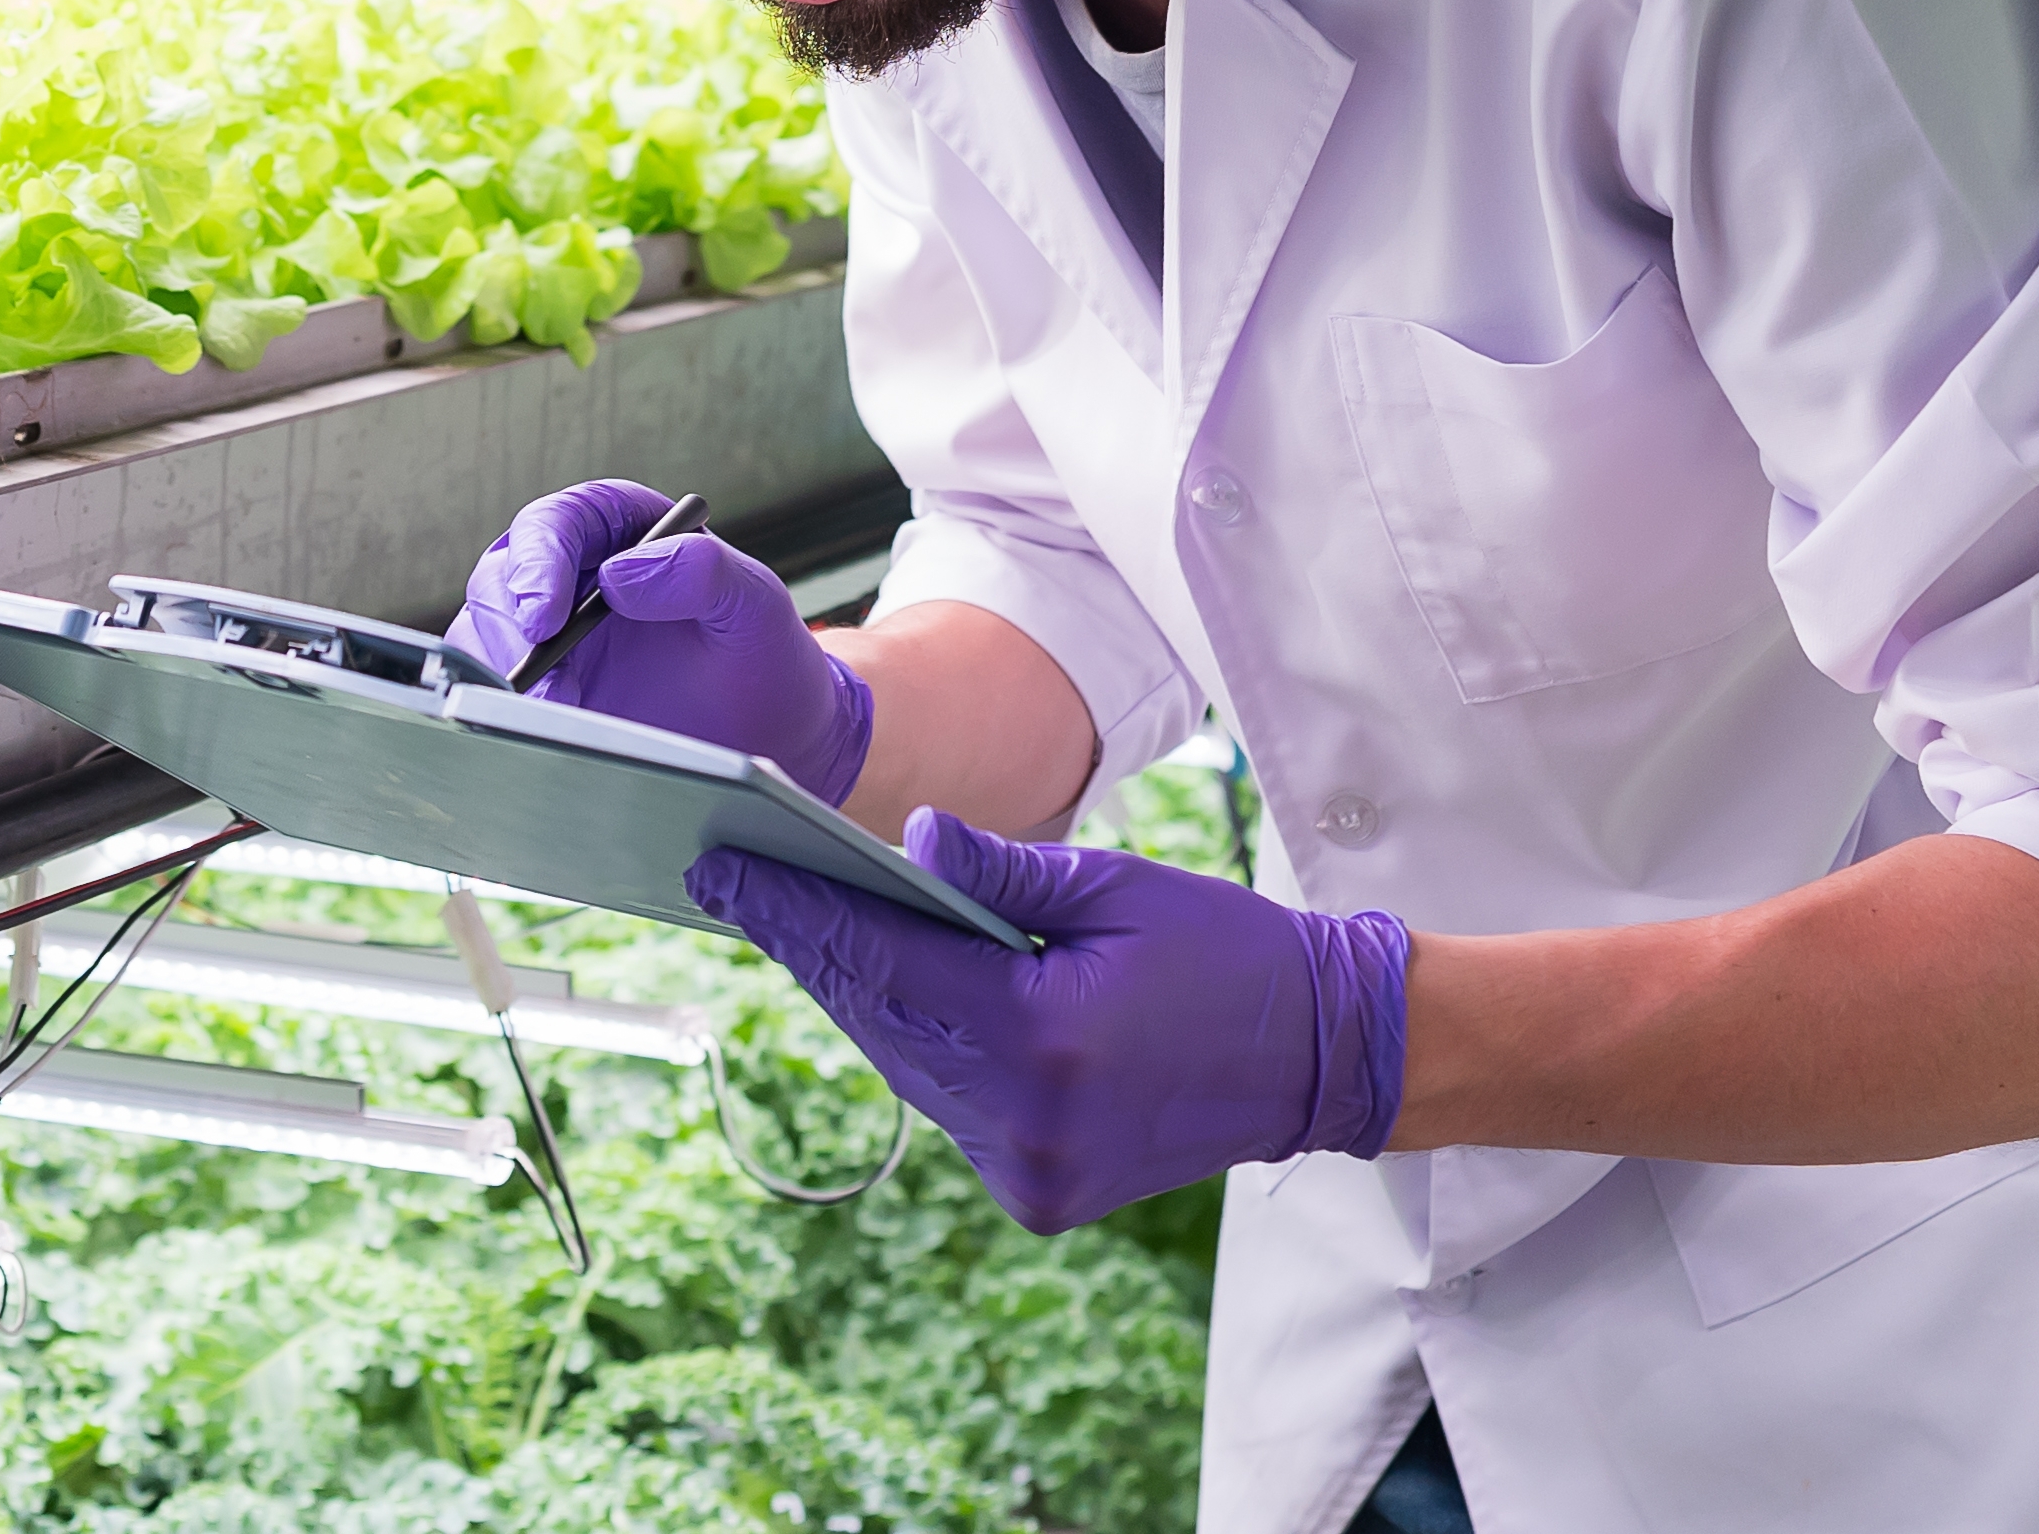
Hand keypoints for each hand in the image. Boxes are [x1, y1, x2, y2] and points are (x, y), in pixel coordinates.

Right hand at [452, 477, 871, 802]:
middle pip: (500, 579)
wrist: (769, 734)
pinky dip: (499, 714)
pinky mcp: (539, 691)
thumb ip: (702, 571)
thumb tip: (620, 575)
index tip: (545, 613)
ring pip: (482, 636)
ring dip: (500, 675)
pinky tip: (542, 735)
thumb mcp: (755, 604)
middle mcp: (571, 574)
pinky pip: (490, 694)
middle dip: (509, 627)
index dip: (538, 561)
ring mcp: (547, 636)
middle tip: (540, 680)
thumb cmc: (762, 654)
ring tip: (553, 713)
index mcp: (619, 530)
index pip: (555, 523)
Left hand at [691, 811, 1409, 1231]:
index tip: (719, 864)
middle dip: (809, 945)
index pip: (881, 960)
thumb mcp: (1115, 886)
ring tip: (796, 921)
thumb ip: (1003, 873)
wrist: (1319, 1058)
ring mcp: (1030, 1171)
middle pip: (879, 1019)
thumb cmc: (1223, 951)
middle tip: (736, 879)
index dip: (792, 910)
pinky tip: (885, 988)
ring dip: (859, 996)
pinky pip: (949, 1105)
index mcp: (1043, 1035)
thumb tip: (909, 844)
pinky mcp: (1039, 1195)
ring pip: (907, 1069)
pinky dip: (919, 1047)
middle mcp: (1025, 1119)